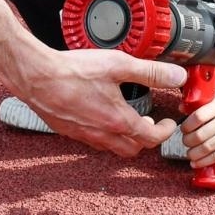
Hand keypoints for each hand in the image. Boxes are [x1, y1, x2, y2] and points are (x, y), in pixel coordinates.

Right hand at [12, 47, 184, 155]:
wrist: (37, 77)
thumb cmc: (74, 71)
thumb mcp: (118, 65)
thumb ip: (150, 72)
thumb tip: (177, 76)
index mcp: (119, 121)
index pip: (151, 138)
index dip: (165, 131)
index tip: (169, 123)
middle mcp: (102, 134)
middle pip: (133, 149)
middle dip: (146, 139)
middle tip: (151, 124)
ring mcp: (84, 135)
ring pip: (112, 148)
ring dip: (125, 138)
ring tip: (128, 119)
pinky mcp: (69, 131)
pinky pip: (94, 140)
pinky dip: (105, 134)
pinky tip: (100, 114)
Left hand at [176, 94, 214, 167]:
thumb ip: (199, 103)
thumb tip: (180, 108)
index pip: (198, 116)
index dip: (187, 125)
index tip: (183, 129)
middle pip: (200, 135)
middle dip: (188, 141)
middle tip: (185, 142)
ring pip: (207, 147)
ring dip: (194, 153)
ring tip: (189, 154)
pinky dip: (203, 161)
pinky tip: (195, 163)